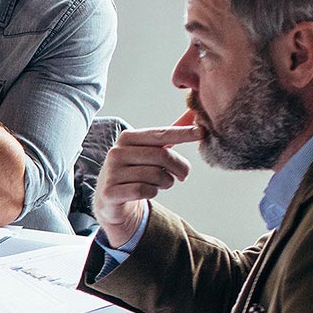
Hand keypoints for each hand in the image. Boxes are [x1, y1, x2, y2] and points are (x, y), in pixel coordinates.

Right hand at [92, 124, 196, 245]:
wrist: (110, 199)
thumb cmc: (136, 171)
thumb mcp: (150, 151)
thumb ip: (168, 134)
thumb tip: (192, 112)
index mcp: (127, 138)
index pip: (160, 134)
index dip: (182, 133)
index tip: (201, 132)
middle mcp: (117, 152)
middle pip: (161, 156)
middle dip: (179, 167)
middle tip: (184, 175)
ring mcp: (112, 172)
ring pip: (155, 175)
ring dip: (166, 182)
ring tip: (161, 184)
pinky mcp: (110, 192)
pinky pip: (144, 190)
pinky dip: (153, 193)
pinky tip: (149, 192)